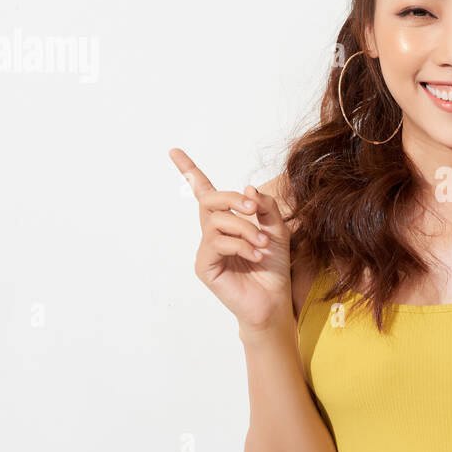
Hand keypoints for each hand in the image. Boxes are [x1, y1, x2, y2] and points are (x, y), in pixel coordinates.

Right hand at [169, 148, 292, 331]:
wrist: (274, 300)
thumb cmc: (274, 267)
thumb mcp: (277, 230)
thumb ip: (265, 207)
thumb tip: (248, 188)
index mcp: (227, 222)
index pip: (204, 192)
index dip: (189, 171)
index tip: (174, 151)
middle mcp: (213, 234)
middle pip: (209, 200)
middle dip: (233, 199)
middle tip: (254, 209)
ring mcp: (206, 250)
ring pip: (217, 222)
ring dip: (245, 229)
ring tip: (262, 244)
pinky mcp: (204, 266)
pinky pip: (218, 243)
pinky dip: (241, 246)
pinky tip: (255, 256)